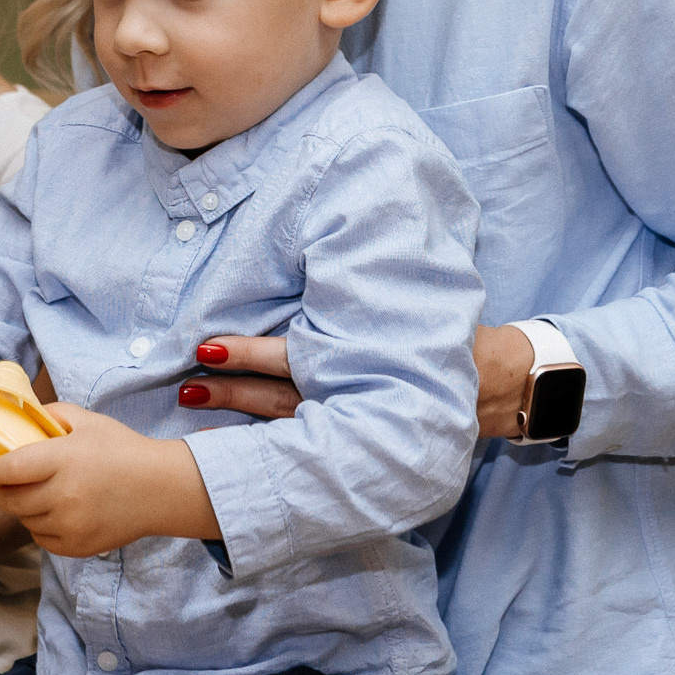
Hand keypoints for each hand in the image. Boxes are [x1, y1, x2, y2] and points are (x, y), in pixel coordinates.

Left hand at [0, 403, 217, 555]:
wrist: (160, 488)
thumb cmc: (123, 450)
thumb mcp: (89, 421)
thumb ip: (52, 414)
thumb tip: (20, 419)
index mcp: (62, 459)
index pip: (6, 470)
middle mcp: (63, 494)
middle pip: (8, 500)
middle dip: (6, 489)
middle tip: (19, 481)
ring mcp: (69, 524)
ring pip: (24, 520)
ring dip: (28, 508)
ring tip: (49, 494)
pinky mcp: (76, 546)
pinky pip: (41, 539)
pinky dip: (45, 527)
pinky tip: (63, 512)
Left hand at [178, 325, 538, 438]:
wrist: (489, 386)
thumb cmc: (446, 335)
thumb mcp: (408, 306)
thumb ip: (361, 289)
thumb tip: (329, 233)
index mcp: (361, 358)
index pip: (294, 357)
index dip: (247, 354)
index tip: (205, 348)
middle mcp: (352, 395)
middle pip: (278, 396)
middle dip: (231, 391)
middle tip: (185, 382)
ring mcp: (352, 422)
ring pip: (284, 421)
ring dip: (238, 412)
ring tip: (194, 399)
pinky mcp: (354, 436)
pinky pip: (301, 441)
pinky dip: (264, 442)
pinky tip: (231, 439)